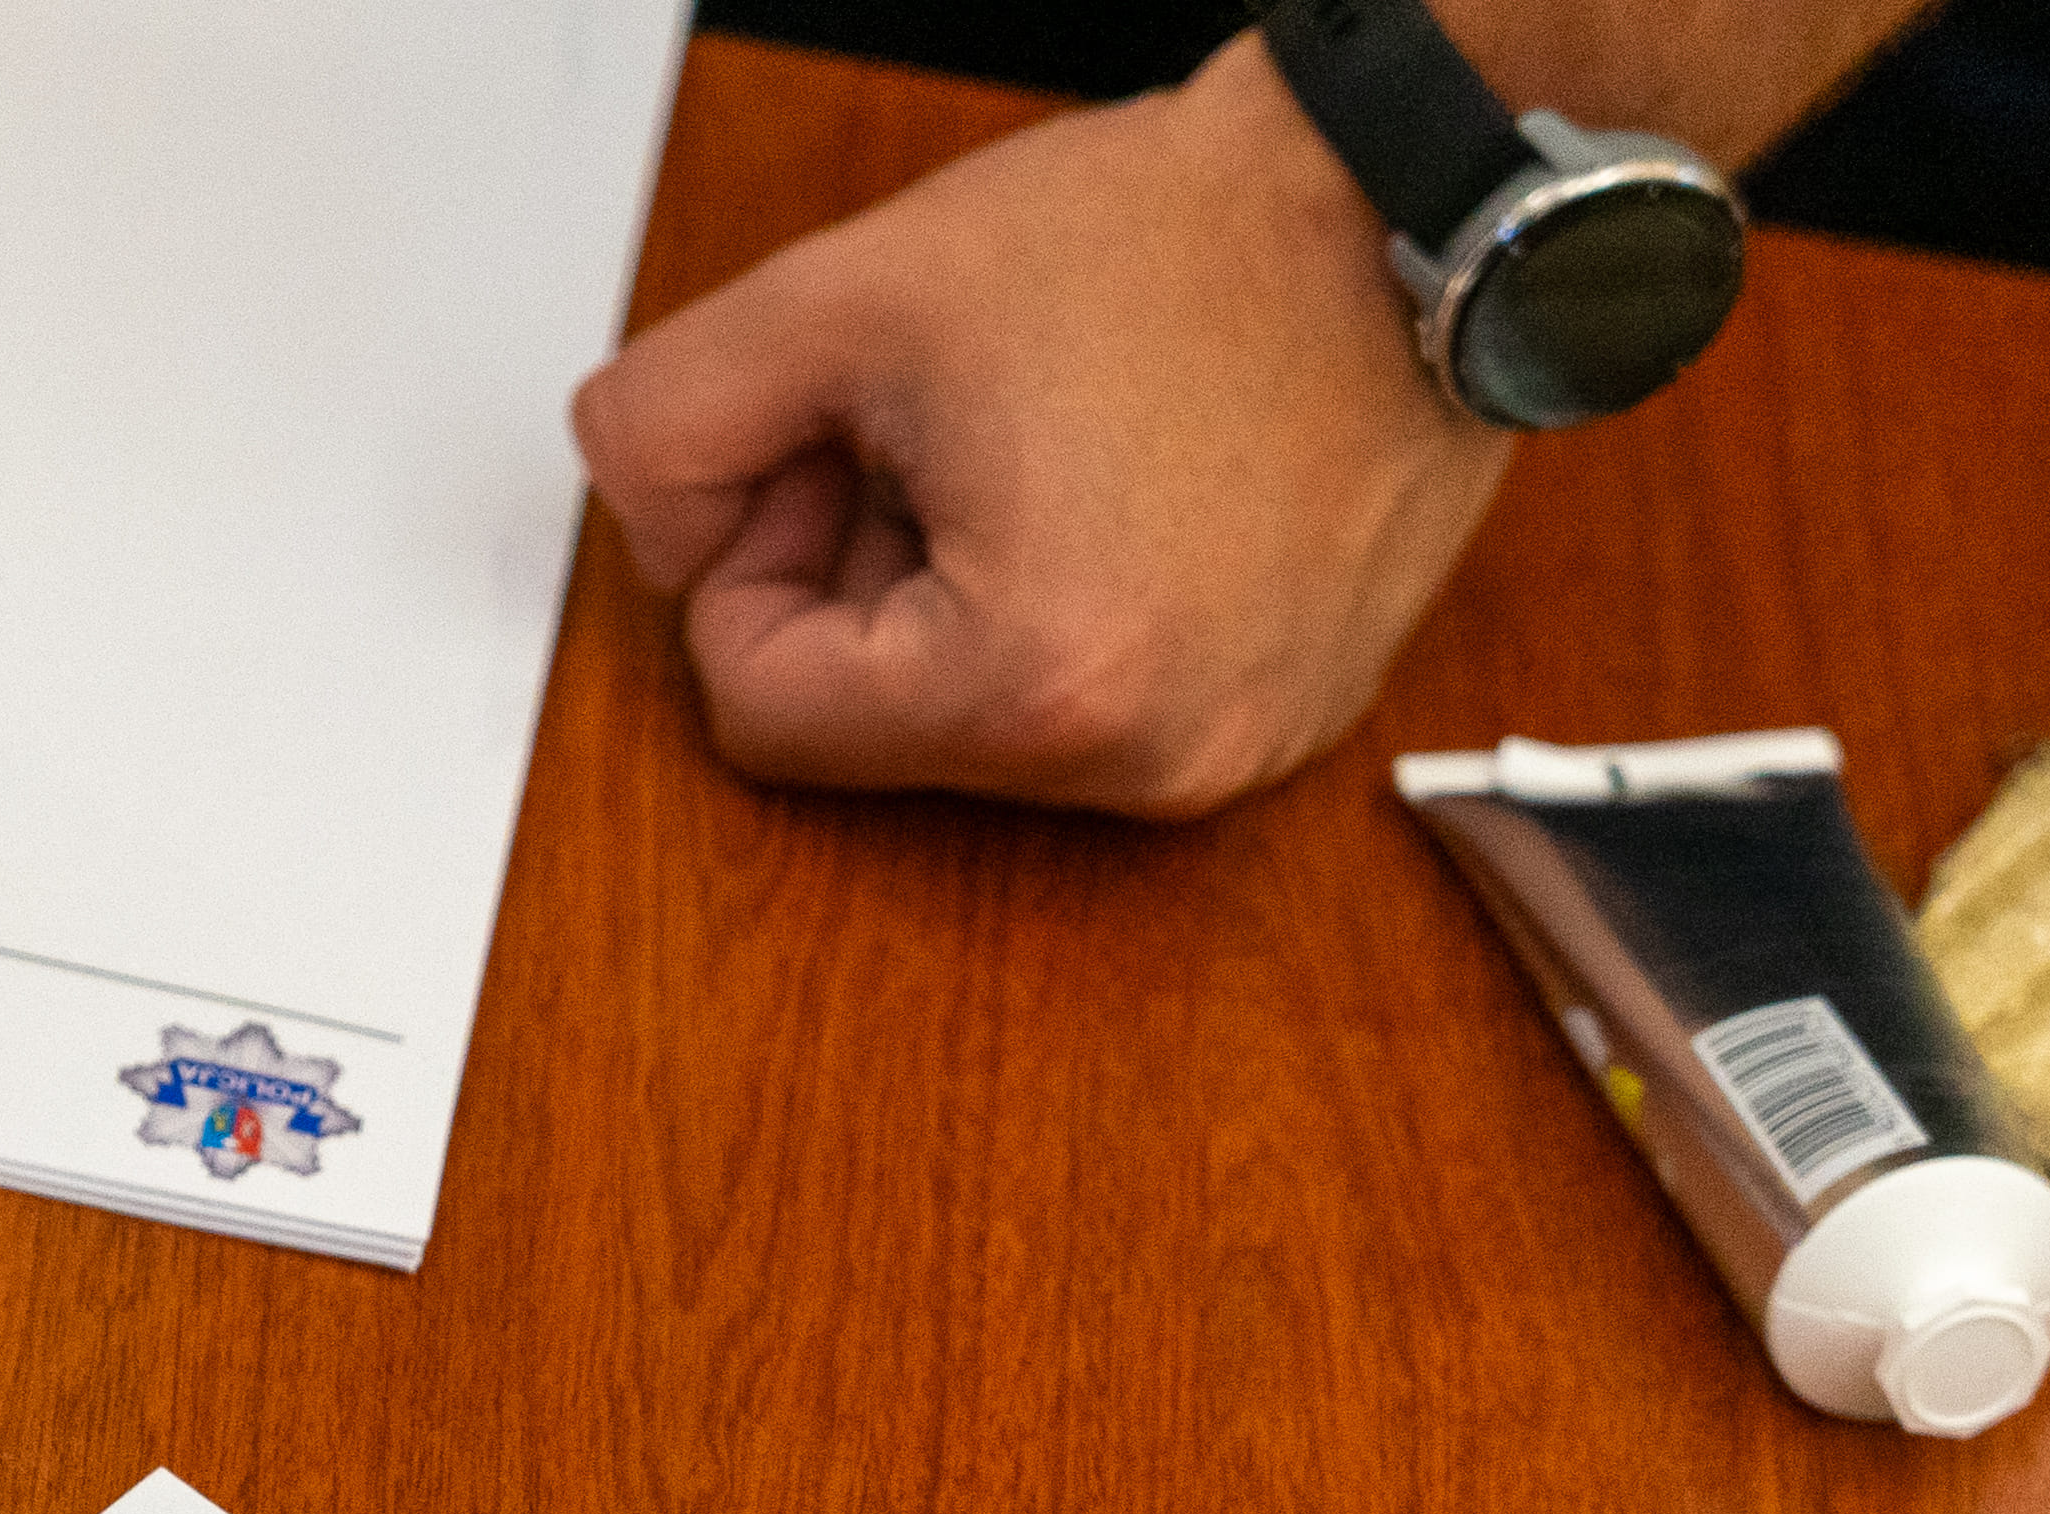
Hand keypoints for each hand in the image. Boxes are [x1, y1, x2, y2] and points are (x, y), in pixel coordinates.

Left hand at [570, 33, 1505, 819]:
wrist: (1406, 212)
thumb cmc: (1178, 243)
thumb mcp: (850, 295)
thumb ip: (669, 418)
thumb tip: (643, 521)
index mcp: (1037, 686)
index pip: (759, 716)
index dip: (750, 563)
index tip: (827, 448)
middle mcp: (1151, 765)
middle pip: (873, 730)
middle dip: (861, 573)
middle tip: (941, 422)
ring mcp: (1233, 756)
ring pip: (980, 717)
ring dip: (961, 584)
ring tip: (1049, 443)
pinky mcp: (1283, 720)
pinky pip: (1100, 700)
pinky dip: (1069, 599)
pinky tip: (1128, 482)